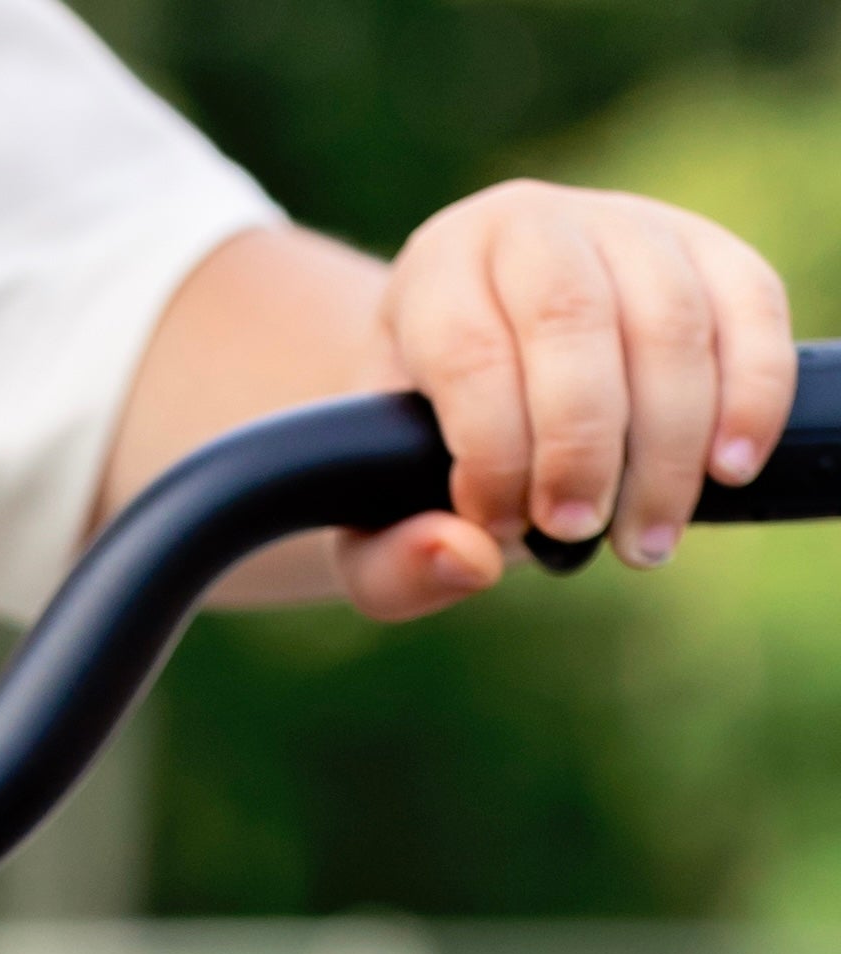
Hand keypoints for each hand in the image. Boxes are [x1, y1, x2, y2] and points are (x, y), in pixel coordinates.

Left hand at [345, 181, 796, 620]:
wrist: (476, 378)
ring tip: (648, 538)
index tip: (505, 529)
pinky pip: (750, 304)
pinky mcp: (707, 246)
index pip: (470, 354)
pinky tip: (729, 469)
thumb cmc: (417, 454)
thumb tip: (470, 559)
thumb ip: (392, 558)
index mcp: (435, 273)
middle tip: (582, 534)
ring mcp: (629, 223)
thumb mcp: (372, 516)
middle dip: (583, 447)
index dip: (495, 454)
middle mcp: (531, 227)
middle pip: (573, 322)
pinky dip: (751, 391)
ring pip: (668, 317)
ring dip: (670, 443)